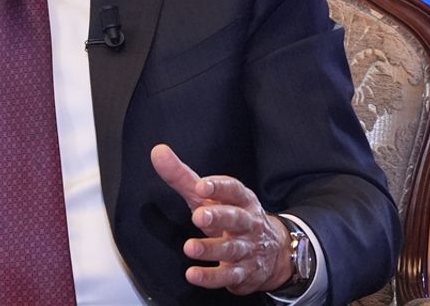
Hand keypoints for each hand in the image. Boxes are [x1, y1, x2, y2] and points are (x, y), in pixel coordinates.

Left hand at [150, 144, 291, 294]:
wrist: (271, 253)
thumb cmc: (232, 216)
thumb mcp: (210, 197)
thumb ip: (182, 177)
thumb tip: (158, 152)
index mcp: (242, 200)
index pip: (234, 190)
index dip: (219, 187)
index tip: (202, 185)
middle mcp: (247, 223)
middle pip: (236, 218)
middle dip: (219, 216)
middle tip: (198, 216)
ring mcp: (246, 249)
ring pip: (231, 248)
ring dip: (210, 249)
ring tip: (189, 247)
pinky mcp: (242, 273)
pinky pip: (227, 276)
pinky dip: (211, 277)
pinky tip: (193, 274)